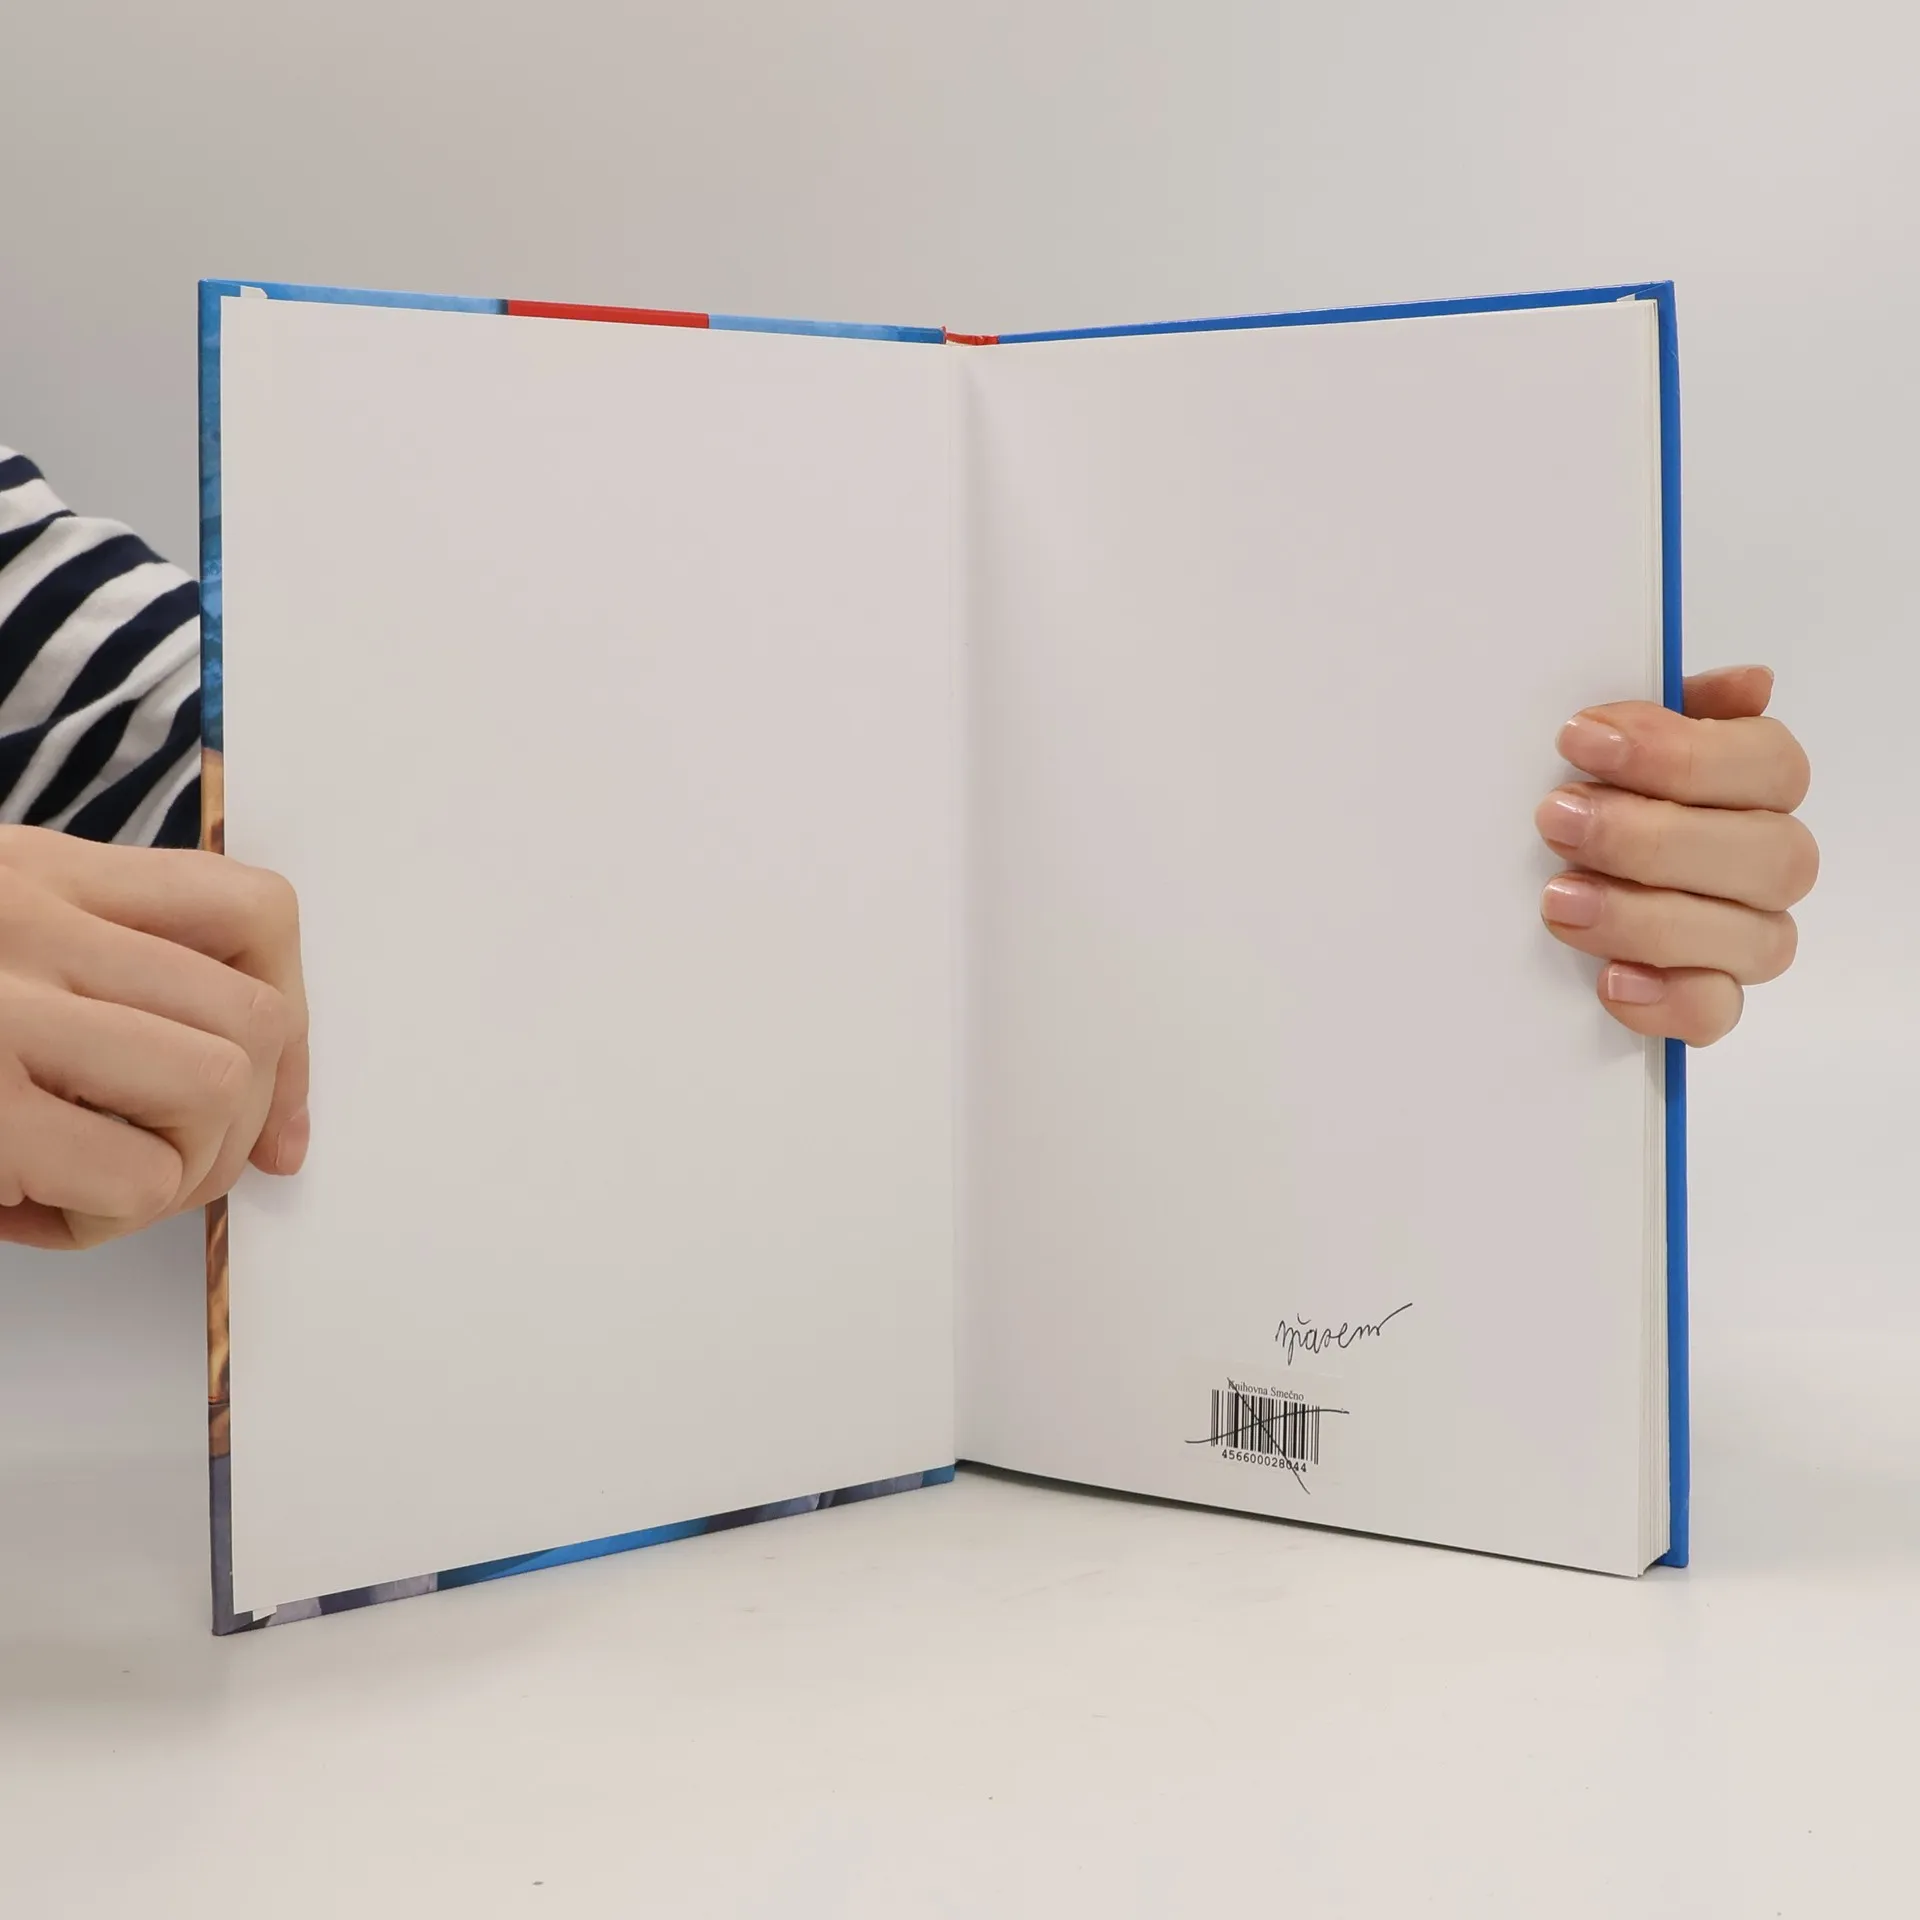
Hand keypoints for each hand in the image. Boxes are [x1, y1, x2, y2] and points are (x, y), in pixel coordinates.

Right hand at [0, 826, 308, 1249]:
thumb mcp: (4, 962)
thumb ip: (110, 979)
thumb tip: (271, 1114)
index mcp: (41, 873)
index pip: (252, 910)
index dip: (292, 1022)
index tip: (273, 1106)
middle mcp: (25, 917)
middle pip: (255, 1016)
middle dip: (238, 1121)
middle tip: (159, 1165)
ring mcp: (1, 1006)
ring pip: (219, 1087)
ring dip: (177, 1171)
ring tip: (87, 1185)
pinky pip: (140, 1179)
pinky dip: (104, 1221)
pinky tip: (29, 1209)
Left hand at [1536, 666, 1815, 1045]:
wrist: (1526, 871)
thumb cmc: (1586, 788)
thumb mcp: (1610, 736)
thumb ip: (1667, 705)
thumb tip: (1749, 685)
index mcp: (1756, 784)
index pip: (1769, 765)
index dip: (1680, 753)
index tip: (1582, 739)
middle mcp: (1767, 862)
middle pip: (1767, 856)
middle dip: (1652, 838)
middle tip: (1557, 820)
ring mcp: (1745, 936)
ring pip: (1750, 938)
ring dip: (1646, 916)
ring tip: (1559, 898)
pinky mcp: (1704, 999)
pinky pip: (1714, 1013)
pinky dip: (1665, 999)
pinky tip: (1610, 977)